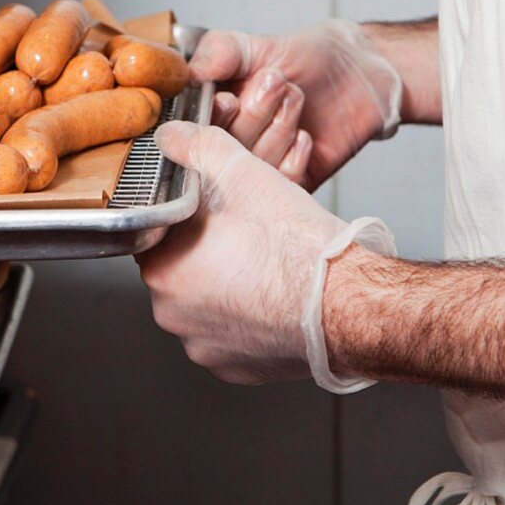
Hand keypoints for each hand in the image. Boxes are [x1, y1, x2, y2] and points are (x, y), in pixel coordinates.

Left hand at [136, 120, 346, 383]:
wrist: (346, 303)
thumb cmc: (295, 246)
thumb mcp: (244, 174)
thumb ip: (198, 148)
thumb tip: (171, 136)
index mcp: (162, 269)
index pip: (158, 230)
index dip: (189, 213)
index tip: (215, 208)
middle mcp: (171, 315)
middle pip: (181, 267)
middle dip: (208, 248)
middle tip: (245, 231)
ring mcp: (202, 347)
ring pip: (206, 301)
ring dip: (227, 282)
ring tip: (264, 262)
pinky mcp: (233, 368)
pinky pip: (231, 333)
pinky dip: (247, 315)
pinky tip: (273, 294)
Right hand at [190, 19, 401, 189]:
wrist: (357, 73)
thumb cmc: (305, 57)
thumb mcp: (257, 44)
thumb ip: (221, 51)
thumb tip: (191, 72)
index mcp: (214, 115)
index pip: (195, 131)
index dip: (213, 118)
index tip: (230, 99)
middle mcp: (232, 147)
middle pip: (224, 152)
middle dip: (254, 114)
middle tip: (277, 80)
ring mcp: (261, 170)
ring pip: (254, 168)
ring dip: (278, 129)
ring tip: (295, 96)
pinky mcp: (292, 187)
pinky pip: (283, 186)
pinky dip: (294, 159)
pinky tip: (305, 135)